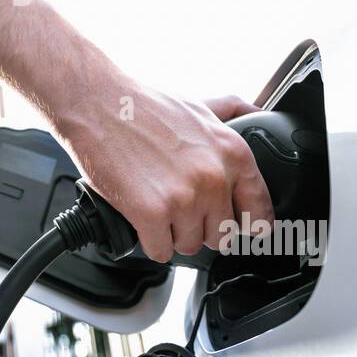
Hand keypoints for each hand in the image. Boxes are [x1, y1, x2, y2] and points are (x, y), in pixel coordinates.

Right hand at [58, 86, 274, 262]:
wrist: (96, 104)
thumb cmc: (142, 106)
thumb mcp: (199, 105)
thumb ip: (233, 112)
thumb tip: (258, 112)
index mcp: (232, 153)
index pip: (260, 212)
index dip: (247, 225)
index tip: (238, 228)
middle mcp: (214, 178)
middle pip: (220, 235)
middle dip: (199, 226)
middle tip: (179, 206)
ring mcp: (183, 198)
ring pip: (189, 246)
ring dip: (171, 233)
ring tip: (155, 204)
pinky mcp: (151, 214)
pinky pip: (160, 251)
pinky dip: (149, 240)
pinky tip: (140, 216)